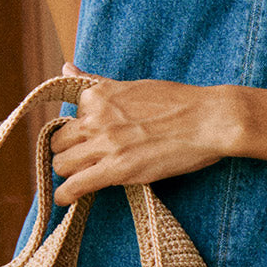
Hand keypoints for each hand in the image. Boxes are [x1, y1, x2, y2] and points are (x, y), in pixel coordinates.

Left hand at [50, 63, 242, 203]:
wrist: (207, 120)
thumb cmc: (178, 102)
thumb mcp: (132, 85)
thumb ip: (96, 81)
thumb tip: (66, 67)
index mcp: (98, 94)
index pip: (69, 117)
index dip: (81, 131)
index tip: (93, 139)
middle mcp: (95, 117)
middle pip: (59, 142)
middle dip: (68, 152)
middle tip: (85, 161)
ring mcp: (105, 143)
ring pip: (62, 164)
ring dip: (68, 173)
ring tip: (79, 178)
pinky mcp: (116, 168)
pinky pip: (75, 185)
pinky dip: (64, 195)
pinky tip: (63, 199)